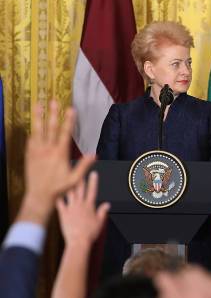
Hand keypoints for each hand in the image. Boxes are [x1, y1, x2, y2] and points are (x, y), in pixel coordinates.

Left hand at [18, 100, 95, 224]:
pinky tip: (33, 124)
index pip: (65, 133)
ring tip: (38, 105)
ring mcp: (37, 152)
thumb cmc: (59, 189)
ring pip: (37, 131)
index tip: (70, 110)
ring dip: (38, 117)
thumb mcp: (75, 179)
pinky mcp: (29, 155)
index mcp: (60, 154)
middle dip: (53, 113)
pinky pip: (30, 140)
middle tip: (53, 101)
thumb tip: (94, 154)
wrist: (39, 196)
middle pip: (51, 128)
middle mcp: (47, 150)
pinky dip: (32, 131)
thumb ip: (84, 165)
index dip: (68, 120)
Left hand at [56, 171, 109, 246]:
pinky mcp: (63, 213)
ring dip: (68, 184)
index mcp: (90, 206)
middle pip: (80, 189)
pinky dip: (57, 197)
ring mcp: (71, 208)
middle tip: (78, 170)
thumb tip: (107, 204)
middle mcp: (80, 204)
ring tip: (66, 176)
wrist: (79, 241)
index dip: (93, 181)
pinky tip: (54, 191)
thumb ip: (103, 211)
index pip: (92, 191)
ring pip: (69, 193)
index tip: (93, 173)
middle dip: (80, 178)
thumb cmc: (90, 233)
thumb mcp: (100, 222)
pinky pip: (59, 203)